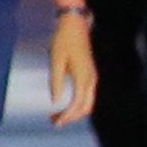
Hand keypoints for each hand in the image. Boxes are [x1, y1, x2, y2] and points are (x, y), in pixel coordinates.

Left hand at [44, 6, 97, 125]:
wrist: (75, 25)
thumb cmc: (63, 40)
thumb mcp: (56, 59)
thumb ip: (56, 80)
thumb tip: (55, 100)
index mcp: (84, 77)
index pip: (78, 104)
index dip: (67, 116)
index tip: (55, 121)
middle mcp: (92, 80)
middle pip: (86, 108)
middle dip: (71, 117)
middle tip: (54, 121)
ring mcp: (92, 77)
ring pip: (88, 103)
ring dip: (74, 112)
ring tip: (56, 115)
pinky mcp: (89, 75)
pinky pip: (86, 96)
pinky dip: (77, 104)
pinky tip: (64, 104)